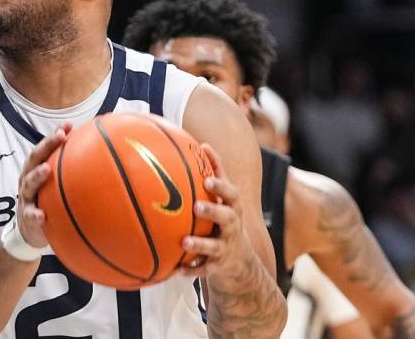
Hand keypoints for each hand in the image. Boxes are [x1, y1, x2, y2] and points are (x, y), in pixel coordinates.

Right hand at [17, 123, 71, 247]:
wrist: (30, 229)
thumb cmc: (48, 201)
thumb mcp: (57, 187)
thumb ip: (72, 174)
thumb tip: (102, 162)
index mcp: (36, 170)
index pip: (44, 149)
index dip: (54, 137)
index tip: (68, 126)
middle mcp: (28, 180)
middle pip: (34, 159)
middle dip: (46, 146)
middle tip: (60, 137)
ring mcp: (26, 197)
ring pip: (28, 184)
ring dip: (37, 175)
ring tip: (46, 170)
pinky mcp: (26, 216)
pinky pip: (30, 216)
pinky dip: (35, 215)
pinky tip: (42, 216)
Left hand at [178, 143, 255, 277]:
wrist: (239, 262)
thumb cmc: (224, 219)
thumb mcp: (224, 199)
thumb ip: (214, 173)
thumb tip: (202, 143)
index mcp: (232, 208)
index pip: (231, 194)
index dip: (221, 186)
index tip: (208, 179)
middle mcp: (232, 227)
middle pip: (227, 218)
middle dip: (213, 211)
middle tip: (197, 206)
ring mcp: (225, 248)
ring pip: (214, 246)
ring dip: (200, 244)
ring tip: (184, 242)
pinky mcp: (217, 267)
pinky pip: (203, 270)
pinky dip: (190, 270)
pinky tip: (174, 271)